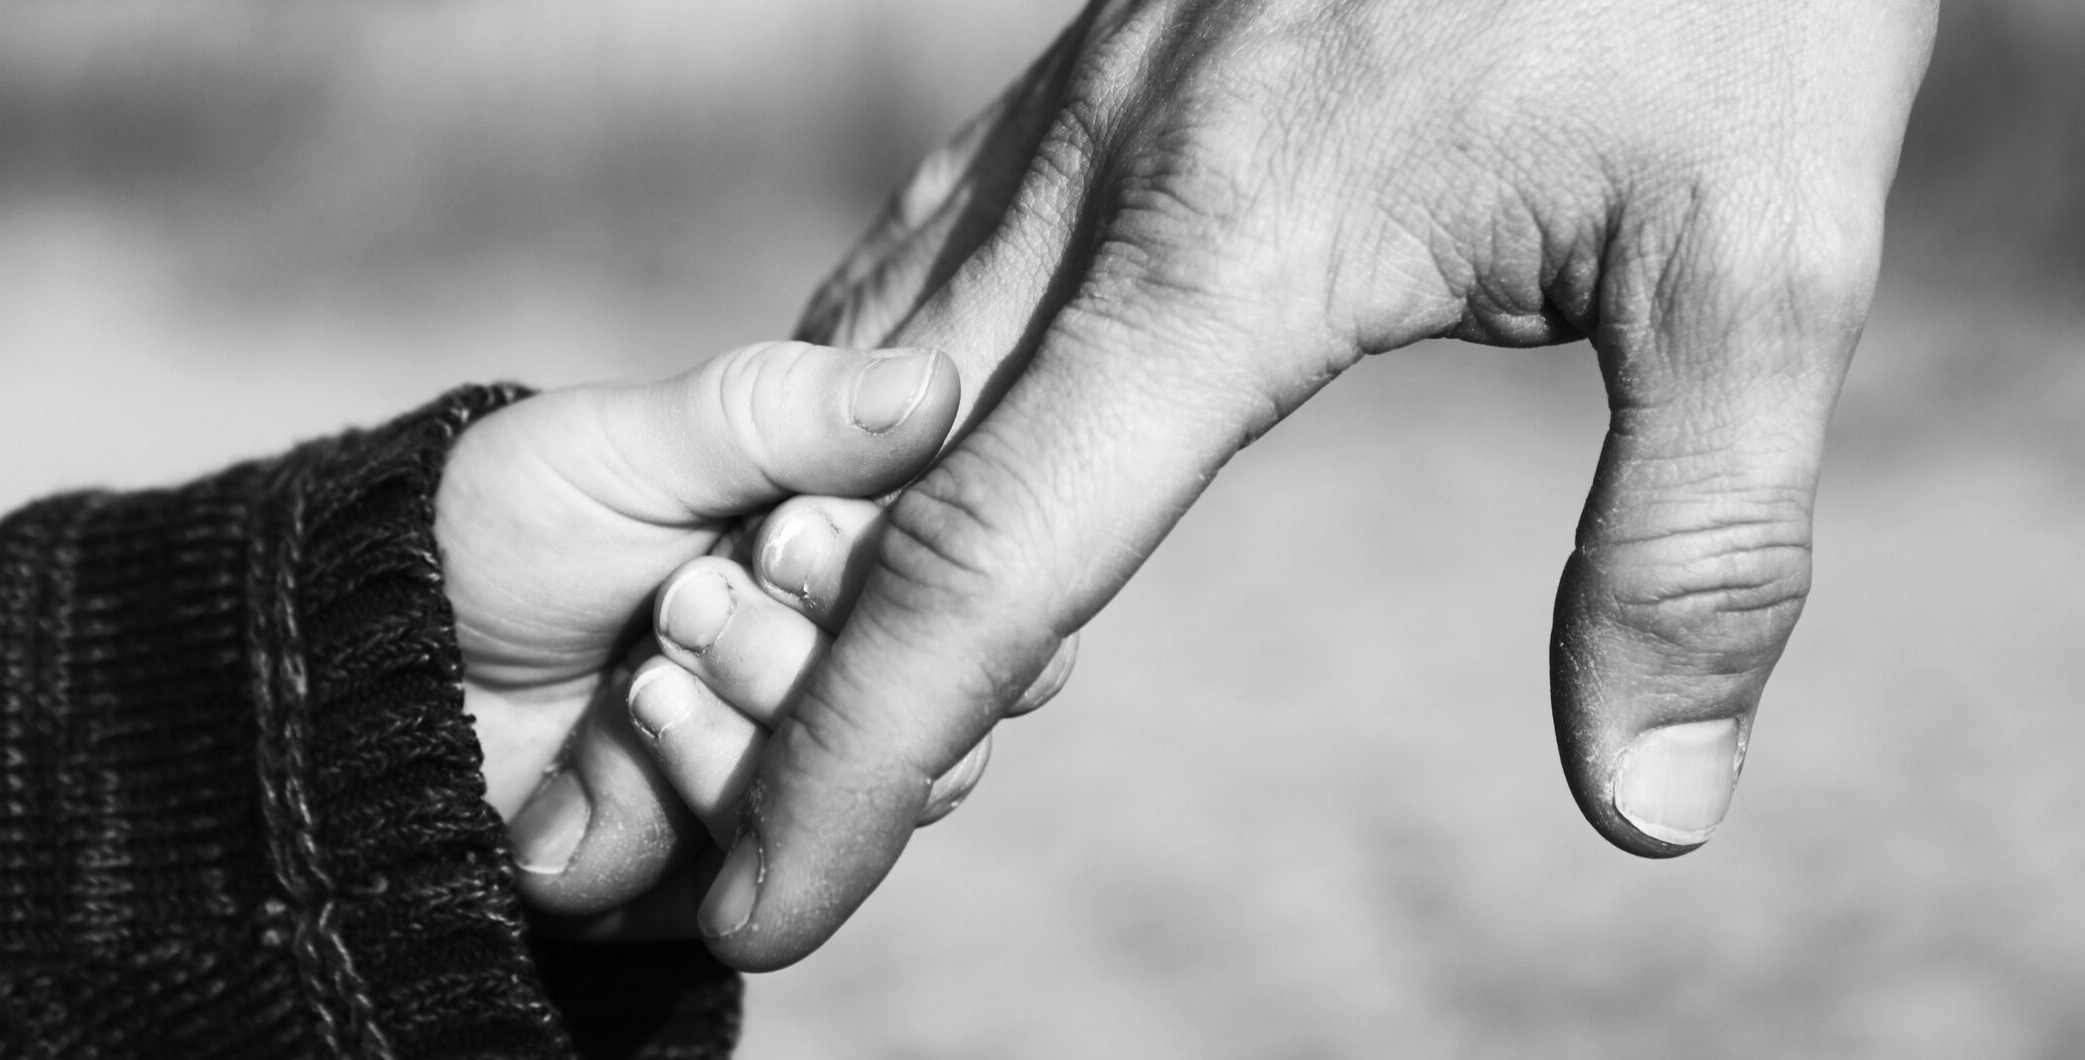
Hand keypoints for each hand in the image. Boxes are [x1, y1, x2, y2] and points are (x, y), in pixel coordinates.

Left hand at [433, 340, 964, 916]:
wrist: (358, 666)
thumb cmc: (499, 525)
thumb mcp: (628, 448)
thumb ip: (779, 417)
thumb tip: (932, 386)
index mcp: (846, 552)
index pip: (958, 588)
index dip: (878, 579)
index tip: (782, 537)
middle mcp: (841, 668)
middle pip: (928, 711)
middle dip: (789, 660)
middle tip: (678, 603)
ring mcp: (788, 774)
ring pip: (850, 801)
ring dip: (733, 740)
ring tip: (634, 682)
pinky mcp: (722, 867)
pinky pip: (755, 876)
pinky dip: (670, 813)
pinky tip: (604, 758)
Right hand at [704, 0, 1939, 967]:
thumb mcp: (1767, 256)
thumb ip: (1697, 536)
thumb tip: (1650, 804)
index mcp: (1233, 252)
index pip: (986, 565)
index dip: (858, 762)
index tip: (771, 905)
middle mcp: (1106, 181)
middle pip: (864, 484)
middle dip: (778, 695)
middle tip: (726, 847)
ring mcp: (1082, 110)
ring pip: (864, 362)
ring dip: (798, 542)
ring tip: (770, 696)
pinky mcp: (1103, 73)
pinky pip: (921, 254)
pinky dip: (854, 398)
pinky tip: (858, 458)